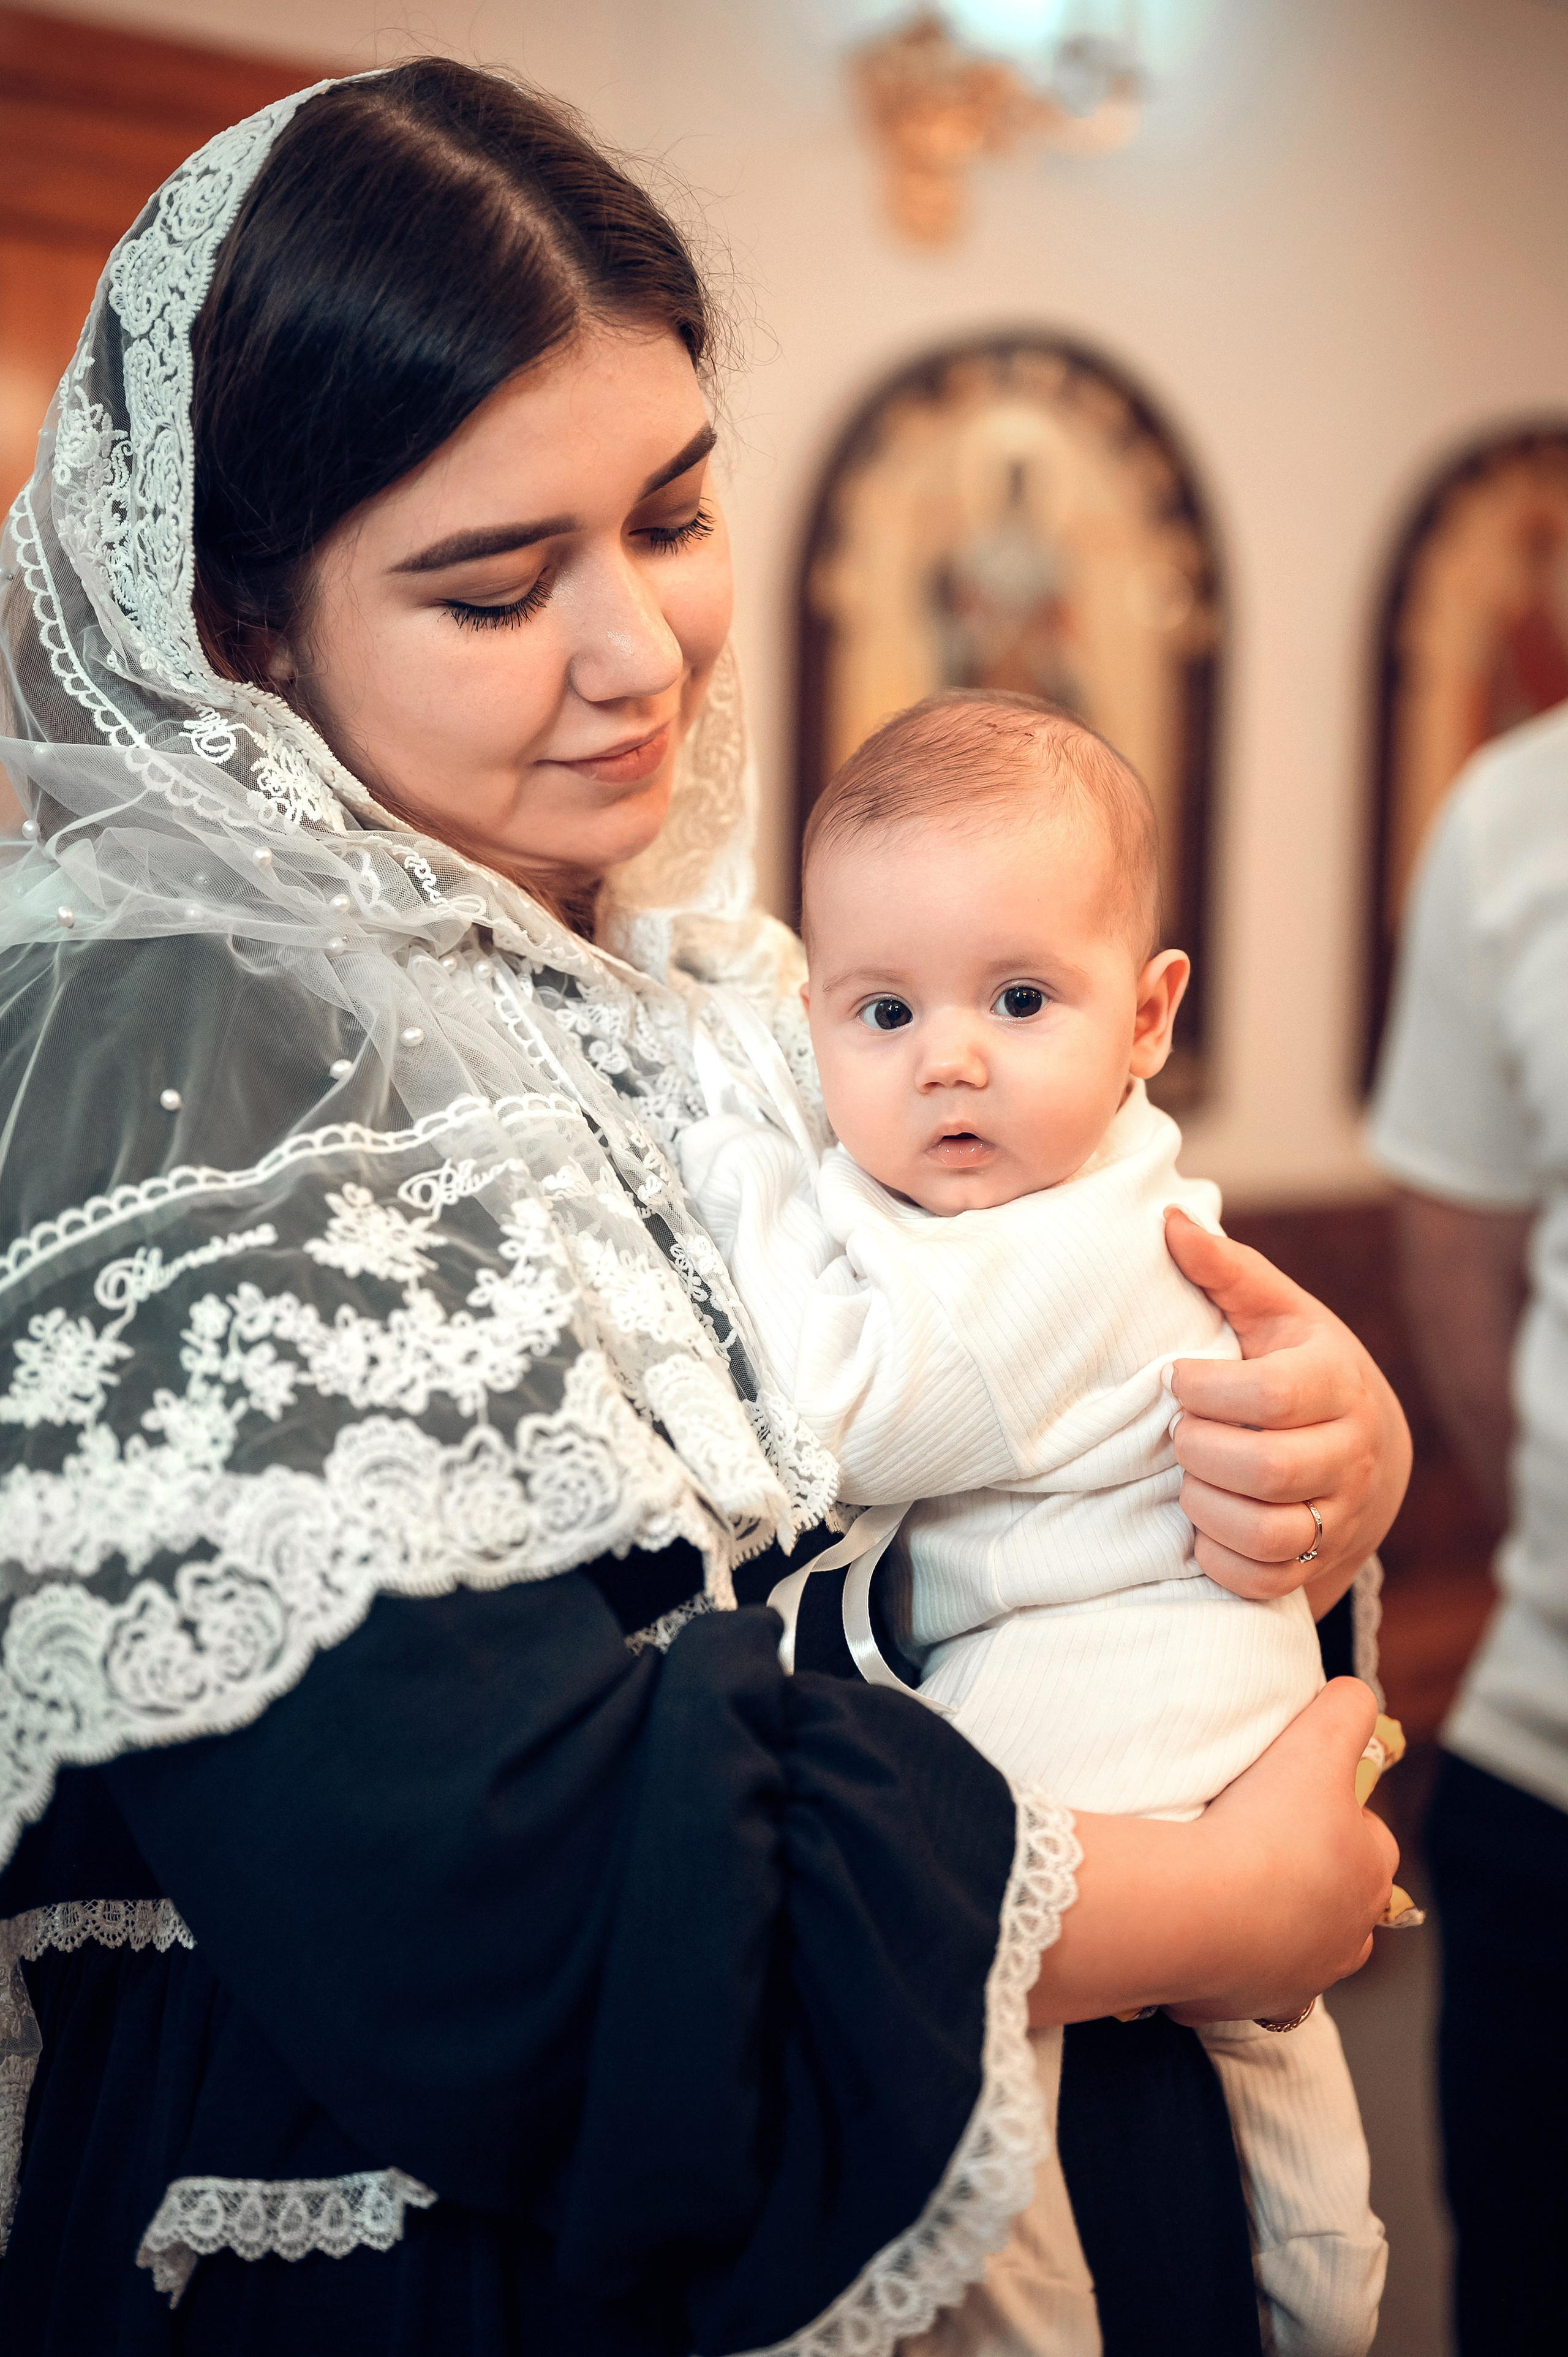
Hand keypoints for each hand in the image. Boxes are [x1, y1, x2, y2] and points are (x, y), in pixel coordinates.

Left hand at [1163, 1208, 1411, 1603]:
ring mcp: (1341, 1513)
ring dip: (1204, 1507)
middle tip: (1178, 1433)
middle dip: (1199, 1451)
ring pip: (1268, 1532)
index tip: (1177, 1380)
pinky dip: (1219, 1557)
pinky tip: (1203, 1524)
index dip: (1205, 1391)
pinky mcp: (1319, 1560)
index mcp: (1335, 1379)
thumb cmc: (1294, 1363)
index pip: (1270, 1395)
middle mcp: (1352, 1450)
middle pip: (1267, 1469)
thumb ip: (1224, 1269)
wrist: (1361, 1448)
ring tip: (1188, 1477)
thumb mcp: (1271, 1310)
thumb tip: (1169, 1222)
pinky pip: (1263, 1580)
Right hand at [1164, 1679, 1400, 2023]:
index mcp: (1371, 1875)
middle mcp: (1347, 1937)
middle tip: (1254, 1841)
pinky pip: (1242, 1981)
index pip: (1367, 1837)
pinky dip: (1227, 1961)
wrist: (1201, 1910)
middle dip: (1306, 1875)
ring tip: (1228, 1890)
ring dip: (1272, 1922)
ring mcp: (1300, 1977)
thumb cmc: (1265, 1825)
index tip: (1291, 1796)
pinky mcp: (1250, 2005)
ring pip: (1296, 1945)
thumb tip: (1355, 1698)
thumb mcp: (1316, 1738)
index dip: (1332, 1809)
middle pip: (1335, 1899)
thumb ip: (1347, 1709)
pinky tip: (1200, 1933)